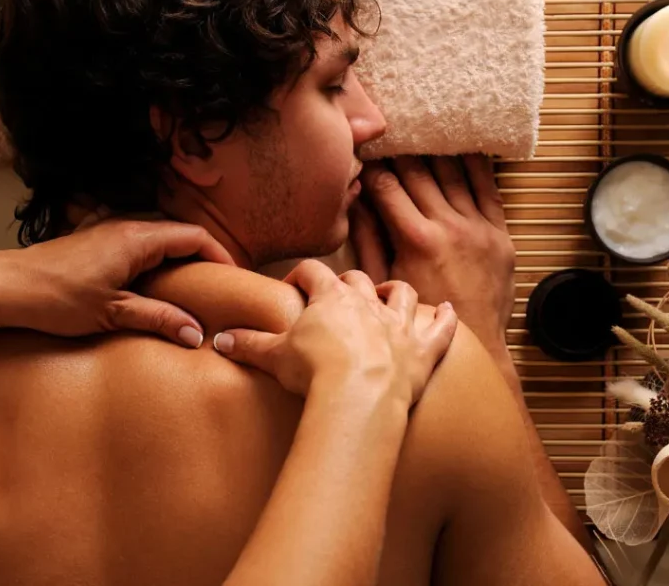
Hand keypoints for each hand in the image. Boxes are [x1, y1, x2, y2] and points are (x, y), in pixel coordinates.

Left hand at [0, 219, 235, 346]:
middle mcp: (125, 226)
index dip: (219, 255)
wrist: (2, 288)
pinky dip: (151, 260)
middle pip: (177, 234)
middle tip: (214, 286)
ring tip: (185, 289)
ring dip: (175, 259)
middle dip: (201, 257)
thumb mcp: (113, 313)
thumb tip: (198, 334)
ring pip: (155, 238)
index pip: (194, 237)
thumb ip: (159, 319)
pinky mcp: (91, 241)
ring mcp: (106, 230)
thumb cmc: (55, 299)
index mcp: (138, 239)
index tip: (232, 278)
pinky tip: (146, 285)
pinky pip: (134, 244)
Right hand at [212, 259, 457, 406]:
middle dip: (347, 284)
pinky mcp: (424, 350)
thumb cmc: (315, 373)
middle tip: (336, 298)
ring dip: (394, 292)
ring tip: (388, 295)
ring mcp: (399, 325)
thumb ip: (248, 344)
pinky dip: (447, 319)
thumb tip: (218, 340)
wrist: (358, 396)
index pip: (313, 272)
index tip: (293, 287)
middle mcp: (368, 303)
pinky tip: (450, 310)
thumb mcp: (274, 357)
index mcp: (331, 298)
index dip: (301, 276)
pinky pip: (441, 328)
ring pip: (402, 293)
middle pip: (358, 279)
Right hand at [350, 155, 514, 345]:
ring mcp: (479, 228)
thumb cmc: (421, 316)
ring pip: (454, 174)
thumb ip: (368, 238)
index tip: (365, 156)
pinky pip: (488, 188)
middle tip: (390, 136)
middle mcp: (450, 227)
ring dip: (436, 151)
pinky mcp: (501, 233)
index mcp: (417, 240)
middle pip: (420, 174)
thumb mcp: (384, 280)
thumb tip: (353, 202)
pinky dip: (475, 165)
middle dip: (401, 152)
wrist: (475, 344)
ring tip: (422, 134)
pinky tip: (463, 147)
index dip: (373, 168)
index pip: (388, 187)